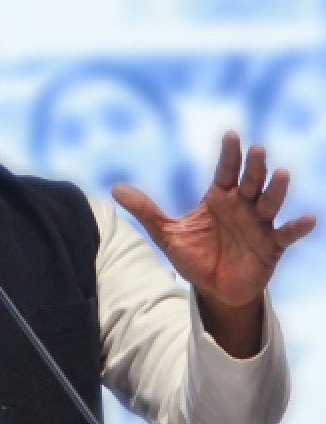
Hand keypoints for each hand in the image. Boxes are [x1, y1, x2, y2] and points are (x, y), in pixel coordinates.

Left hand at [113, 132, 315, 355]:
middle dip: (254, 167)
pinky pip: (286, 235)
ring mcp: (259, 225)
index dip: (229, 154)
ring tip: (282, 174)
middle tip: (258, 149)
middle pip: (251, 182)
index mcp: (219, 199)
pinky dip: (298, 227)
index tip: (232, 134)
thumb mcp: (165, 233)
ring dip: (277, 189)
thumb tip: (115, 189)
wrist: (213, 288)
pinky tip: (309, 217)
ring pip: (270, 203)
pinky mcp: (271, 247)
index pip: (225, 171)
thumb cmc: (194, 255)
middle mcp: (242, 207)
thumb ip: (145, 210)